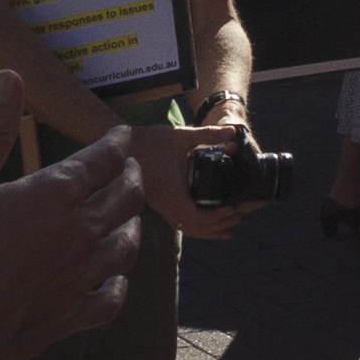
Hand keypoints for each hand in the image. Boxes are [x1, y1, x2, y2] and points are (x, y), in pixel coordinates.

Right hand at [0, 80, 140, 359]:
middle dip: (131, 176)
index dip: (115, 142)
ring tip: (127, 216)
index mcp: (55, 196)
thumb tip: (10, 76)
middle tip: (129, 168)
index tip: (121, 134)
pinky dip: (118, 284)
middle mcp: (80, 233)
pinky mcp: (72, 317)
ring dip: (132, 224)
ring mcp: (81, 278)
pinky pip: (111, 297)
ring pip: (126, 245)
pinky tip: (113, 280)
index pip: (102, 158)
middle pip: (125, 197)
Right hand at [138, 120, 251, 240]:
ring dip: (207, 229)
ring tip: (228, 225)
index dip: (217, 218)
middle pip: (194, 227)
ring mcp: (159, 206)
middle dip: (217, 226)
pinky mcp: (157, 203)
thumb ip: (208, 134)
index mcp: (172, 193)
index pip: (196, 218)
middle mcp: (164, 204)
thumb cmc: (151, 140)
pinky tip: (205, 221)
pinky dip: (194, 225)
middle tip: (238, 216)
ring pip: (185, 227)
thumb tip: (233, 130)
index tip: (232, 208)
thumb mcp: (181, 136)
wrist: (122, 145)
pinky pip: (178, 221)